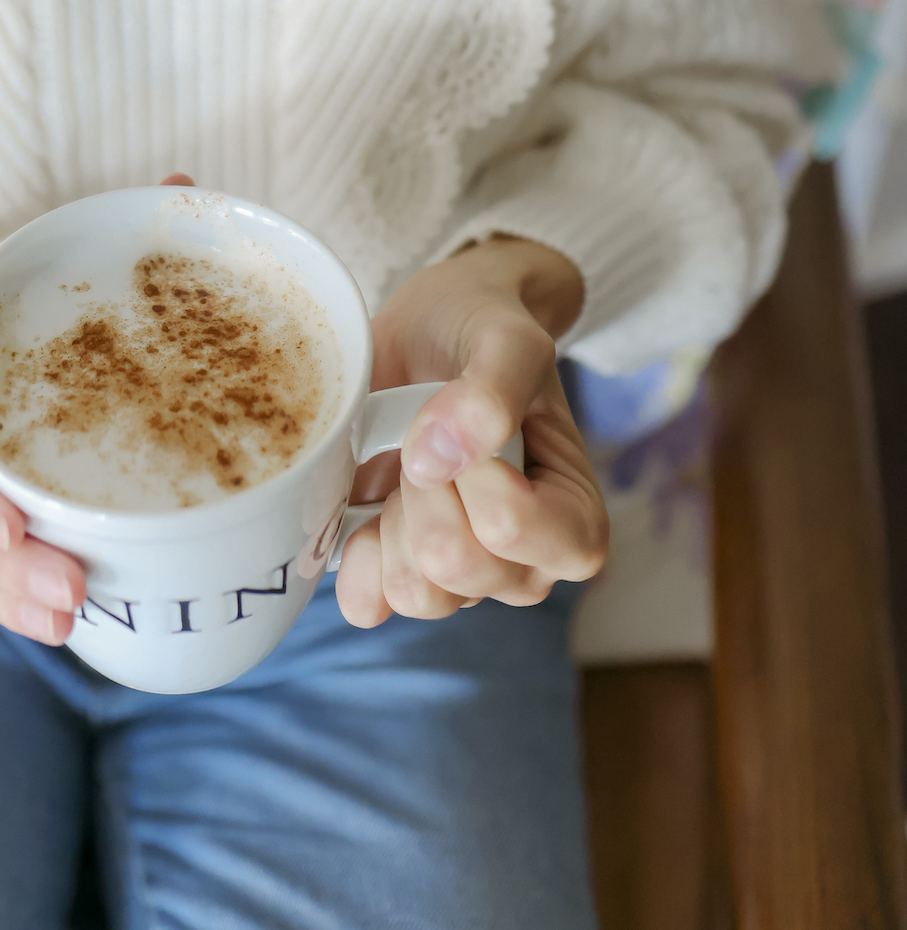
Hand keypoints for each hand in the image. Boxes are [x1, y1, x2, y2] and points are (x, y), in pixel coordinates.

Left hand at [335, 236, 607, 626]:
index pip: (511, 529)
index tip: (468, 416)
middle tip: (429, 434)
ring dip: (392, 515)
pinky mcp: (401, 574)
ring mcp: (463, 583)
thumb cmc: (485, 332)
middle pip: (455, 565)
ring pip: (413, 592)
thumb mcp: (507, 338)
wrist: (435, 327)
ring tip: (407, 463)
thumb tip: (438, 458)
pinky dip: (354, 550)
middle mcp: (526, 569)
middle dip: (425, 488)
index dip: (471, 469)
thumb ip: (492, 391)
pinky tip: (368, 499)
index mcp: (575, 523)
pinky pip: (366, 602)